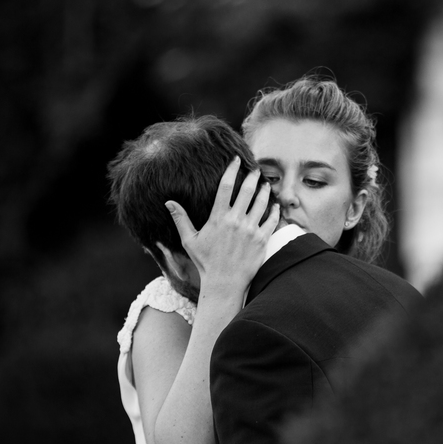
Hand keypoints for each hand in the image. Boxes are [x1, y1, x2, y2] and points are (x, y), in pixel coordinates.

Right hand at [166, 157, 279, 296]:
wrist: (224, 283)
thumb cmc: (206, 262)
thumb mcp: (189, 240)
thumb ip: (181, 219)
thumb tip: (168, 202)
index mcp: (218, 217)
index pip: (226, 186)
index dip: (232, 170)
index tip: (237, 160)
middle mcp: (236, 221)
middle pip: (247, 190)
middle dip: (252, 176)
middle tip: (255, 168)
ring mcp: (251, 230)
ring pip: (262, 203)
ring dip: (264, 190)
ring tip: (265, 183)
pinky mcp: (262, 240)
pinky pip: (272, 220)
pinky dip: (275, 210)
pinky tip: (274, 204)